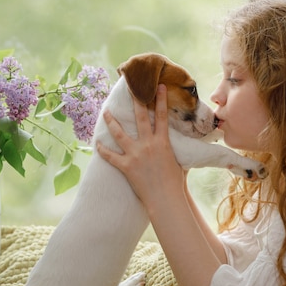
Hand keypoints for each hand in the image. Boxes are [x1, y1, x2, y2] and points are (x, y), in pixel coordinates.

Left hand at [96, 84, 185, 206]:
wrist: (165, 199)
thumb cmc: (175, 183)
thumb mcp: (180, 162)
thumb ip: (179, 150)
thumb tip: (188, 145)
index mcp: (163, 142)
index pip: (161, 116)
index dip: (160, 99)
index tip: (158, 86)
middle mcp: (148, 145)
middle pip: (140, 118)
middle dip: (136, 101)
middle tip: (131, 88)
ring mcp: (135, 155)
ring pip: (119, 133)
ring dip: (112, 122)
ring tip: (106, 112)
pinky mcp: (126, 166)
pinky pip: (110, 156)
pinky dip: (102, 150)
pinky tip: (97, 143)